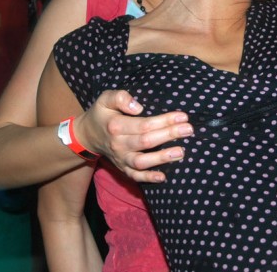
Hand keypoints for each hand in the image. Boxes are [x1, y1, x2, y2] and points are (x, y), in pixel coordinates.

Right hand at [73, 89, 192, 182]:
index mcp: (116, 126)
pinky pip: (135, 176)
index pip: (144, 124)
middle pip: (146, 141)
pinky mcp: (122, 168)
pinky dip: (148, 178)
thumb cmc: (102, 114)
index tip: (182, 116)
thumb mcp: (105, 99)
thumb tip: (137, 107)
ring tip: (181, 152)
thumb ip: (119, 98)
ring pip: (141, 162)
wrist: (87, 135)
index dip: (164, 121)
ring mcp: (120, 158)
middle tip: (189, 130)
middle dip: (169, 135)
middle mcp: (118, 144)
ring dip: (162, 158)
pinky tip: (163, 176)